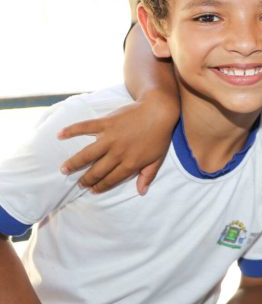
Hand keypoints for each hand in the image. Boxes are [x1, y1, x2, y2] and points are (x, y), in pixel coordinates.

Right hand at [58, 98, 174, 194]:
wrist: (158, 111)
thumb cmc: (160, 136)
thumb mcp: (157, 159)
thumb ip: (147, 176)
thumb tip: (141, 192)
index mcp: (130, 163)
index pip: (111, 179)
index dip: (100, 186)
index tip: (92, 190)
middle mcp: (118, 153)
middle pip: (97, 170)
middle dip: (86, 179)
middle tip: (78, 184)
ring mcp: (110, 138)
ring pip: (87, 154)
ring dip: (74, 162)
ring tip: (63, 169)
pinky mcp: (106, 123)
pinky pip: (85, 127)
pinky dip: (72, 130)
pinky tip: (60, 135)